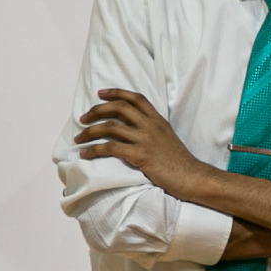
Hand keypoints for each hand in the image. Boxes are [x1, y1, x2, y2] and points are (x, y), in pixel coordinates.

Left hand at [75, 89, 211, 197]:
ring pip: (110, 127)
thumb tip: (132, 130)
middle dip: (97, 110)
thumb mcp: (168, 139)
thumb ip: (152, 131)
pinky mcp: (141, 155)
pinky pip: (111, 148)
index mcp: (158, 121)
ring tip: (79, 138)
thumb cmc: (179, 163)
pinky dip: (94, 150)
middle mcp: (151, 126)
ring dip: (90, 131)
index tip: (101, 94)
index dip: (116, 93)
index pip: (136, 98)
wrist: (192, 177)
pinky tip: (85, 154)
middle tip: (83, 118)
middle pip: (119, 108)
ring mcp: (146, 140)